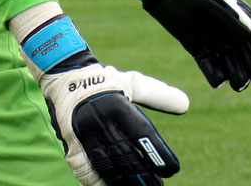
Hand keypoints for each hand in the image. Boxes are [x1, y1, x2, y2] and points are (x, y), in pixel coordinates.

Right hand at [17, 14, 187, 185]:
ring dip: (125, 183)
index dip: (158, 153)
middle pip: (126, 156)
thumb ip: (158, 95)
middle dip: (144, 176)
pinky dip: (101, 183)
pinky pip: (87, 171)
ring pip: (108, 166)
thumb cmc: (106, 81)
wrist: (64, 75)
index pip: (142, 134)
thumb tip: (186, 105)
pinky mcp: (71, 144)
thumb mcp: (132, 83)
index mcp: (117, 103)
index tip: (172, 170)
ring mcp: (84, 134)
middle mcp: (100, 119)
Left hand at [143, 0, 250, 91]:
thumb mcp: (214, 3)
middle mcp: (227, 27)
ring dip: (237, 73)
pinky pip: (209, 64)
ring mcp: (212, 37)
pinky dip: (214, 74)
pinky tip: (219, 80)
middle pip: (248, 51)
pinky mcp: (196, 46)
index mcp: (236, 11)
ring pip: (230, 60)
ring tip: (240, 83)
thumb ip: (233, 19)